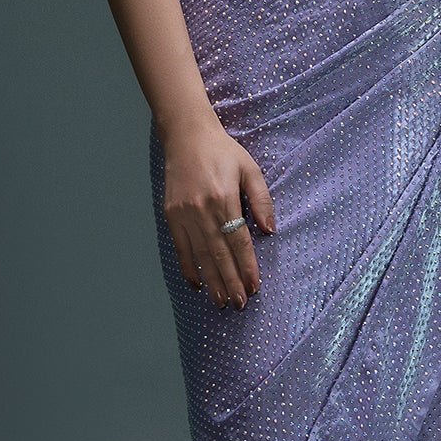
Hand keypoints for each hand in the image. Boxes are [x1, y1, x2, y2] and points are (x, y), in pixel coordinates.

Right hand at [162, 113, 275, 308]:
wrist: (186, 137)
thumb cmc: (223, 152)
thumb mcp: (250, 169)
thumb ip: (261, 199)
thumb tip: (270, 230)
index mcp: (223, 197)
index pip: (238, 240)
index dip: (246, 265)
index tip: (254, 286)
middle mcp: (201, 209)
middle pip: (218, 253)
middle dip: (230, 281)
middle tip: (239, 303)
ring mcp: (183, 214)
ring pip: (199, 255)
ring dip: (211, 281)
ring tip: (221, 302)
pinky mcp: (171, 215)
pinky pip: (180, 248)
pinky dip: (188, 268)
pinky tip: (197, 284)